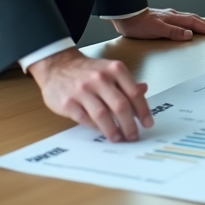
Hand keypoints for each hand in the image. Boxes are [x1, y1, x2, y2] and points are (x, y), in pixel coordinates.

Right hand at [28, 48, 151, 142]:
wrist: (57, 66)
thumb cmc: (87, 71)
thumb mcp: (110, 70)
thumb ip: (126, 82)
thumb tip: (144, 90)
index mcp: (114, 69)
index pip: (134, 93)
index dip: (143, 111)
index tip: (148, 123)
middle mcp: (99, 78)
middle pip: (120, 106)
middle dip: (129, 125)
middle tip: (134, 136)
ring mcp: (82, 90)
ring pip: (103, 115)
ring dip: (113, 130)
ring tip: (119, 138)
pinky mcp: (68, 102)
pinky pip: (85, 119)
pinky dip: (95, 127)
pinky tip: (101, 131)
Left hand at [111, 7, 204, 40]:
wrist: (125, 16)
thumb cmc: (137, 24)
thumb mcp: (155, 30)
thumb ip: (173, 32)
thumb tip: (189, 34)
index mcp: (173, 18)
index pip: (194, 23)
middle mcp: (173, 16)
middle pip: (195, 19)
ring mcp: (169, 16)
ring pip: (190, 18)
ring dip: (202, 22)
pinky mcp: (163, 18)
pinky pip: (183, 19)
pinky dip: (192, 22)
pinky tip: (190, 25)